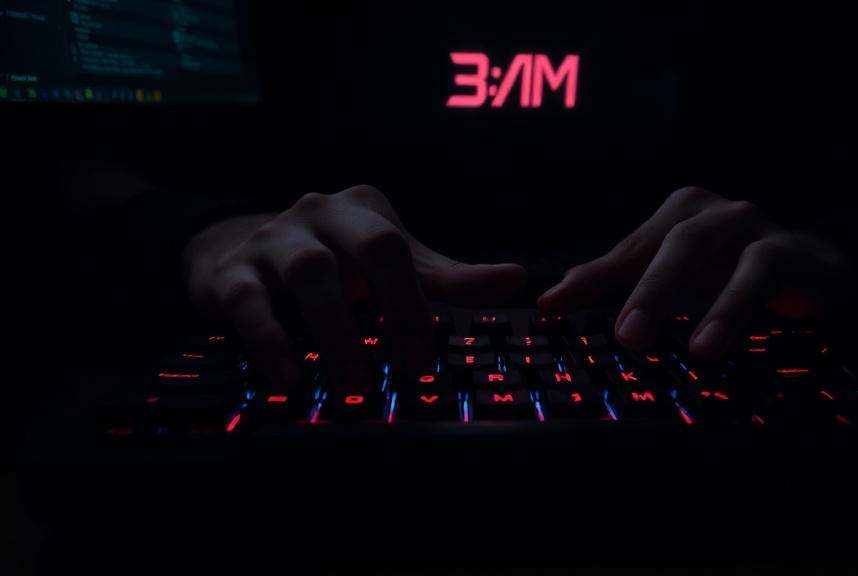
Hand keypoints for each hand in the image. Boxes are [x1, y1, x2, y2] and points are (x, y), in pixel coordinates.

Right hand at [180, 185, 527, 387]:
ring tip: (355, 387)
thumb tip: (515, 280)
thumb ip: (448, 279)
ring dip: (335, 333)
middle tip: (409, 373)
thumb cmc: (333, 263)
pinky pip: (247, 302)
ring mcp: (271, 240)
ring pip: (309, 273)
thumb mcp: (390, 265)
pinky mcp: (229, 274)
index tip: (428, 362)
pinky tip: (290, 377)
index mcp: (362, 210)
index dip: (417, 303)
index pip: (399, 248)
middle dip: (393, 311)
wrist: (235, 254)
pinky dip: (269, 340)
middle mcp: (318, 214)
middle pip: (365, 250)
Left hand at [536, 186, 856, 359]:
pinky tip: (712, 342)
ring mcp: (748, 225)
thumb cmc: (734, 271)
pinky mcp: (787, 250)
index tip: (551, 306)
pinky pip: (757, 271)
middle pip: (666, 241)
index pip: (627, 249)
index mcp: (677, 215)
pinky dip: (732, 306)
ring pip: (705, 247)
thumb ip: (623, 282)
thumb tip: (553, 301)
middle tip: (625, 336)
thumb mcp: (679, 276)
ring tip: (667, 344)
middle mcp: (709, 212)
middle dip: (641, 287)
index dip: (589, 278)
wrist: (817, 265)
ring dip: (682, 293)